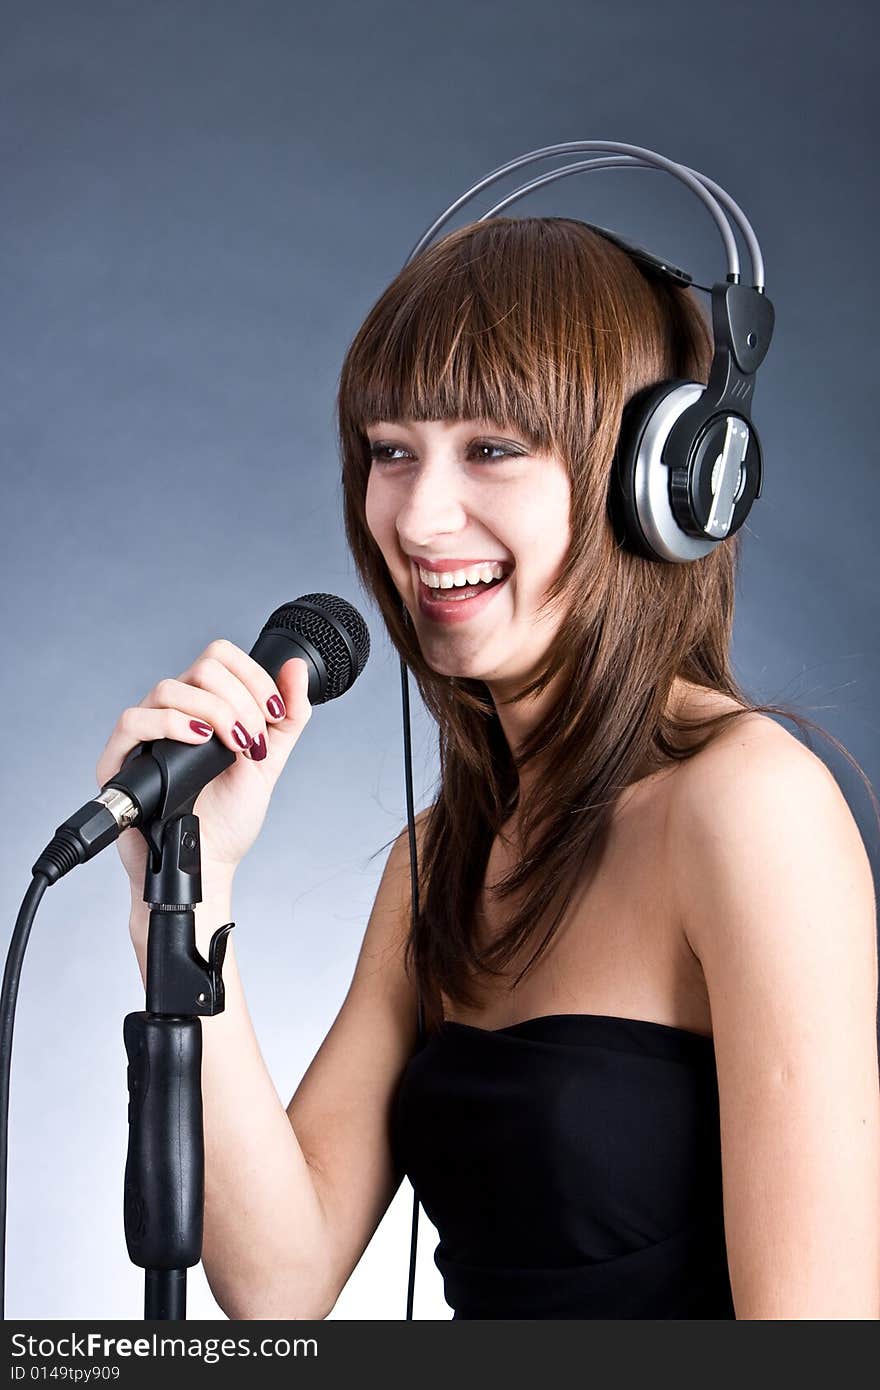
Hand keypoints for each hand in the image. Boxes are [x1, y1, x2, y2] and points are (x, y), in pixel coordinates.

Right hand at [94, 639, 311, 896]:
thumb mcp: (269, 760)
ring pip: (169, 688)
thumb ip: (288, 716)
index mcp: (204, 705)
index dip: (253, 676)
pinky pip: (134, 720)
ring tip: (233, 747)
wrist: (206, 862)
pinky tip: (197, 740)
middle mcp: (173, 711)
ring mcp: (145, 732)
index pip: (221, 656)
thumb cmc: (229, 817)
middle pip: (201, 668)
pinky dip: (170, 723)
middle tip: (252, 740)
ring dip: (214, 713)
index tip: (274, 713)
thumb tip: (297, 667)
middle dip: (240, 701)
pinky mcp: (119, 758)